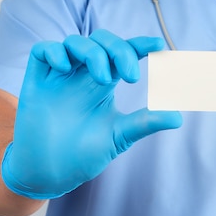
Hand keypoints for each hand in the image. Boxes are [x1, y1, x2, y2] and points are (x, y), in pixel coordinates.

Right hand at [1, 30, 181, 198]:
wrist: (49, 173)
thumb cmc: (83, 155)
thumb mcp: (119, 136)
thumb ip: (145, 123)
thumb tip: (179, 117)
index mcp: (103, 84)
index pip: (122, 55)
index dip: (139, 45)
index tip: (159, 45)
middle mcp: (82, 75)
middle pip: (100, 42)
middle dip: (118, 49)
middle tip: (131, 76)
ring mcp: (59, 77)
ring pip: (75, 42)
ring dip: (93, 52)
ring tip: (105, 79)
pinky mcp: (36, 82)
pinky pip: (43, 51)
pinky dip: (56, 52)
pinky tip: (65, 67)